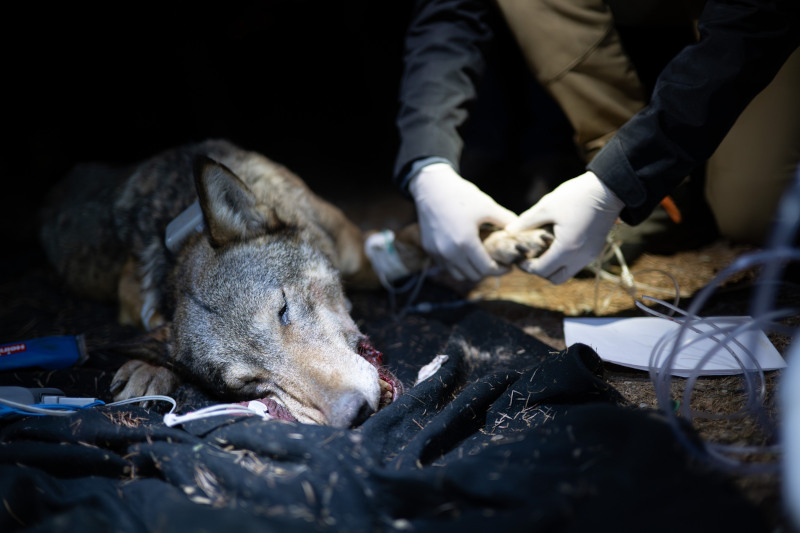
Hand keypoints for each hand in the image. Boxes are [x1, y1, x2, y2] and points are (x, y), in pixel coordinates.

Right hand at [409, 163, 516, 280]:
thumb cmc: (461, 195)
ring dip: (471, 271)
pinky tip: (466, 254)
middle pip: (473, 275)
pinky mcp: (429, 249)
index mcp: (466, 242)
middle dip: (487, 272)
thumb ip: (506, 220)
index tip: (509, 266)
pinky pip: (446, 266)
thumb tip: (519, 231)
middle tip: (498, 264)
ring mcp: (437, 252)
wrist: (431, 187)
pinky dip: (458, 265)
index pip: (486, 268)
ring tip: (481, 261)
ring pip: (458, 275)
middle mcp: (449, 252)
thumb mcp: (487, 206)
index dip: (501, 270)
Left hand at [505, 171, 623, 283]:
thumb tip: (509, 231)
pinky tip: (556, 245)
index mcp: (567, 248)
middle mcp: (581, 257)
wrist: (610, 189)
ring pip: (567, 273)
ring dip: (554, 267)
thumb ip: (526, 221)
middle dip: (540, 271)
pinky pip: (577, 264)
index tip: (519, 258)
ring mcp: (591, 255)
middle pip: (555, 279)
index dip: (527, 267)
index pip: (542, 270)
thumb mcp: (547, 206)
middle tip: (530, 258)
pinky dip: (565, 261)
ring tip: (543, 251)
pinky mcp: (596, 250)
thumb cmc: (577, 195)